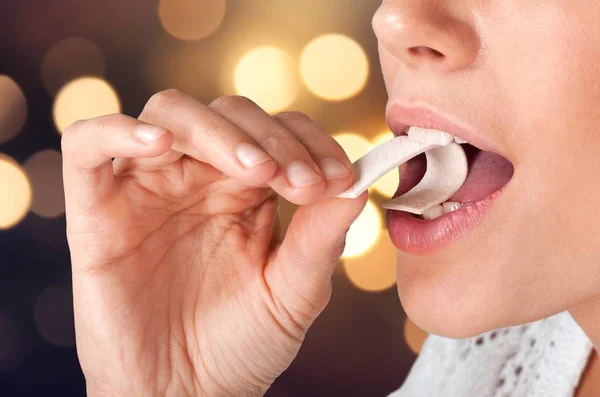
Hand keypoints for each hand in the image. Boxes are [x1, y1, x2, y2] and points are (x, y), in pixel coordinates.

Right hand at [62, 90, 366, 396]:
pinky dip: (116, 131)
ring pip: (170, 114)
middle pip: (228, 114)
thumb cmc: (241, 344)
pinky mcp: (95, 212)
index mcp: (245, 191)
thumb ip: (322, 237)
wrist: (186, 396)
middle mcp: (198, 179)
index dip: (309, 142)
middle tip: (302, 182)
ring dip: (217, 132)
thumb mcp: (294, 292)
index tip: (339, 178)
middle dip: (271, 139)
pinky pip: (87, 146)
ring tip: (254, 171)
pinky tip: (159, 144)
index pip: (277, 131)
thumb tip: (358, 183)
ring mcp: (147, 189)